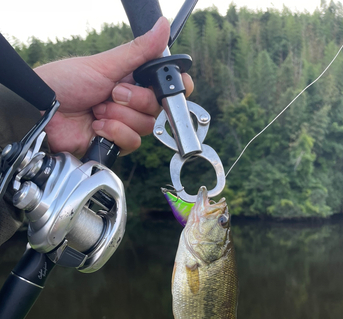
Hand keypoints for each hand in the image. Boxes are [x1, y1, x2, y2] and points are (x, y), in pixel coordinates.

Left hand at [34, 17, 193, 157]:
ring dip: (119, 117)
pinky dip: (113, 133)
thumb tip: (163, 27)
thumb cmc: (66, 83)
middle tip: (111, 93)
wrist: (43, 112)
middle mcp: (130, 103)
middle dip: (133, 100)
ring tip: (97, 110)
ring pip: (145, 126)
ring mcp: (123, 124)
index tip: (169, 84)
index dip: (174, 88)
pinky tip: (96, 127)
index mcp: (131, 80)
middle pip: (157, 108)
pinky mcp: (115, 143)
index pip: (167, 87)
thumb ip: (138, 51)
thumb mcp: (105, 65)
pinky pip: (132, 142)